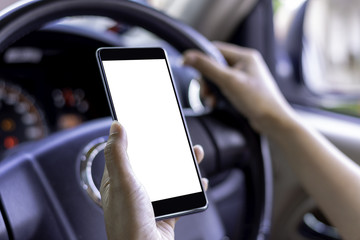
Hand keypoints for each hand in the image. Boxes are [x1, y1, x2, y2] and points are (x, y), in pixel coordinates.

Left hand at [100, 121, 206, 239]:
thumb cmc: (129, 223)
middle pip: (152, 162)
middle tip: (176, 135)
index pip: (127, 151)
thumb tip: (116, 126)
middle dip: (166, 148)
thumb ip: (118, 154)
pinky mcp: (166, 210)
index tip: (147, 122)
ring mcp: (151, 200)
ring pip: (168, 176)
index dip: (137, 136)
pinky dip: (191, 185)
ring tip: (194, 153)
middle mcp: (134, 189)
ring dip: (182, 164)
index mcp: (118, 180)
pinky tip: (199, 180)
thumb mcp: (123, 182)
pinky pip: (180, 193)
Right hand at [183, 42, 294, 134]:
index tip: (190, 69)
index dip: (202, 59)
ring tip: (211, 102)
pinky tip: (216, 104)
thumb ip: (207, 67)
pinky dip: (217, 96)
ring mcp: (243, 78)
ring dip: (210, 90)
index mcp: (244, 56)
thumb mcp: (228, 81)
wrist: (273, 122)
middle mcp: (244, 65)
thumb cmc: (257, 100)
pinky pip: (223, 89)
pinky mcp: (242, 91)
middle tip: (205, 93)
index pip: (215, 49)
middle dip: (206, 81)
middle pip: (214, 66)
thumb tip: (187, 56)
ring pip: (217, 79)